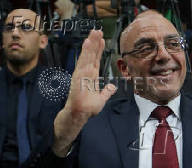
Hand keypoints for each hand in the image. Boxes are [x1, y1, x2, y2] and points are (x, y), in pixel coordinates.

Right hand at [53, 30, 115, 155]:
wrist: (80, 114)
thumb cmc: (88, 108)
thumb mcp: (101, 99)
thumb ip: (107, 92)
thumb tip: (112, 87)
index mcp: (90, 77)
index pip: (95, 60)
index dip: (98, 50)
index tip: (101, 40)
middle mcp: (85, 73)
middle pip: (91, 55)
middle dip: (94, 42)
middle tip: (97, 30)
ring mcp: (81, 74)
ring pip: (87, 56)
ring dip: (91, 44)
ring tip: (94, 33)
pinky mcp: (79, 76)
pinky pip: (84, 62)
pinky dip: (85, 52)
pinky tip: (87, 43)